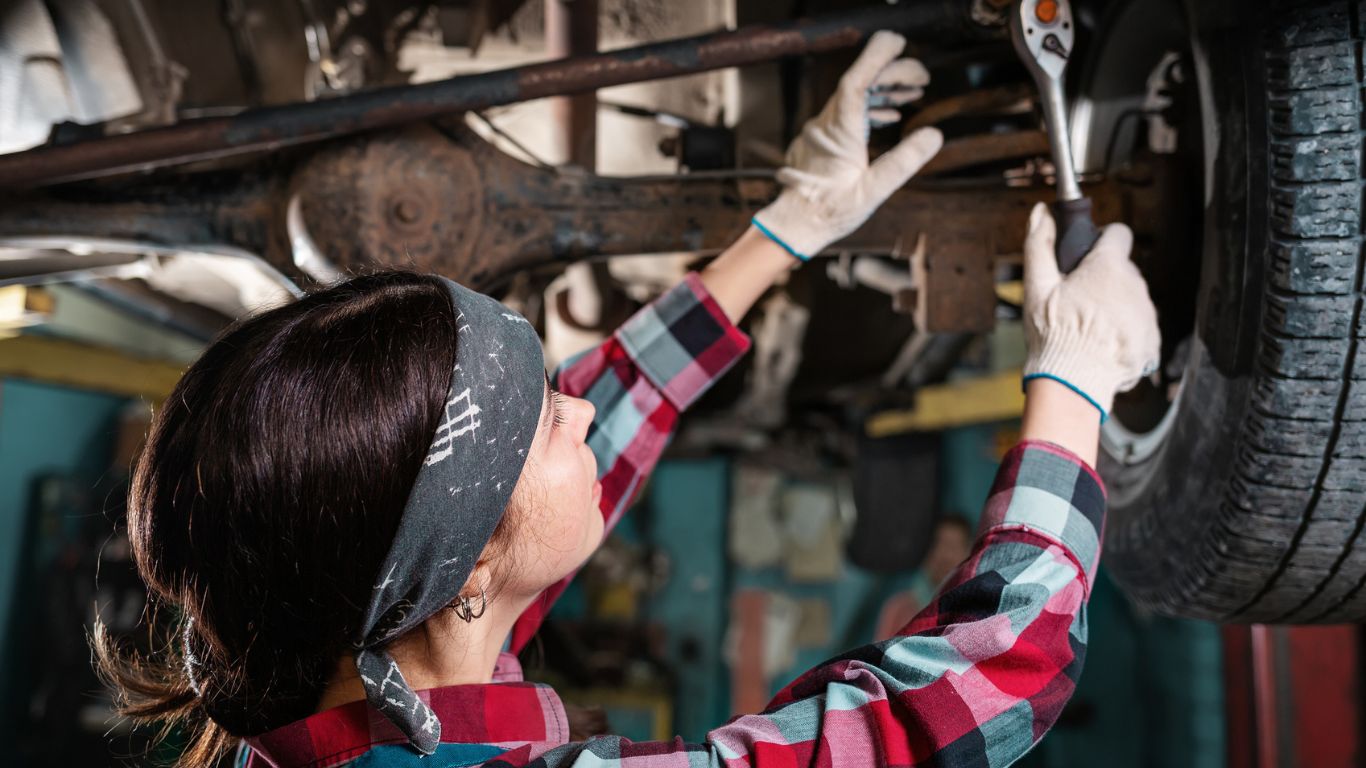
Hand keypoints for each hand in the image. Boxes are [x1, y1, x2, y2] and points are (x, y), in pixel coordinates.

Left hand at [753, 31, 942, 260]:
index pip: (857, 82)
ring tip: (913, 91)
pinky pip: (846, 112)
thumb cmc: (830, 212)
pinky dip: (870, 107)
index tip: (897, 42)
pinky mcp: (820, 140)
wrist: (795, 226)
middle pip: (859, 84)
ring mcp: (821, 131)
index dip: (876, 59)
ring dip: (883, 90)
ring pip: (852, 97)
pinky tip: (889, 114)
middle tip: (922, 76)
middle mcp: (826, 125)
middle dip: (890, 74)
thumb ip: (903, 162)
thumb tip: (933, 135)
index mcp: (839, 132)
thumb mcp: (873, 192)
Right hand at [1022, 203, 1161, 420]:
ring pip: (1132, 299)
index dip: (1102, 240)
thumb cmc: (1053, 336)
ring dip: (1115, 307)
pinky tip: (1102, 346)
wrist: (1073, 385)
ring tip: (1089, 329)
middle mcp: (1135, 286)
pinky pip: (1140, 327)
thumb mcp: (1037, 288)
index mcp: (1108, 267)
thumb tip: (1041, 212)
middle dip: (1104, 280)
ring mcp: (1147, 315)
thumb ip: (1040, 245)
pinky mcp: (1153, 341)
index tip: (1088, 256)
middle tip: (1078, 301)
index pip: (1118, 233)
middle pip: (1123, 270)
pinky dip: (1124, 333)